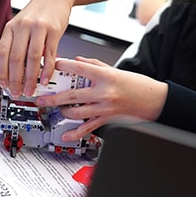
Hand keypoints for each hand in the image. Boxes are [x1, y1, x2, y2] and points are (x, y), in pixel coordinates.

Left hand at [0, 0, 70, 97]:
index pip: (1, 54)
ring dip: (30, 78)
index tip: (3, 85)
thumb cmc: (37, 13)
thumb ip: (15, 44)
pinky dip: (47, 70)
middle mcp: (22, 28)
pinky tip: (44, 80)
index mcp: (10, 28)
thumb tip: (11, 71)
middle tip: (16, 93)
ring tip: (30, 90)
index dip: (1, 72)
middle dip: (15, 80)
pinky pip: (49, 55)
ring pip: (31, 59)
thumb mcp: (19, 25)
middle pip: (15, 59)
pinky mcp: (54, 30)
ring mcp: (38, 28)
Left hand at [33, 57, 167, 140]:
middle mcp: (104, 92)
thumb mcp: (115, 69)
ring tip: (56, 110)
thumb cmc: (137, 84)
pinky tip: (65, 135)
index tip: (51, 66)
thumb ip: (94, 65)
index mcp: (105, 76)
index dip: (62, 66)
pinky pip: (88, 128)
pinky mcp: (108, 119)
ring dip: (63, 113)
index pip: (78, 69)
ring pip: (77, 112)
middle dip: (53, 97)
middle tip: (39, 98)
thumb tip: (76, 61)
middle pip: (72, 95)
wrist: (156, 100)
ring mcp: (105, 108)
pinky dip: (75, 133)